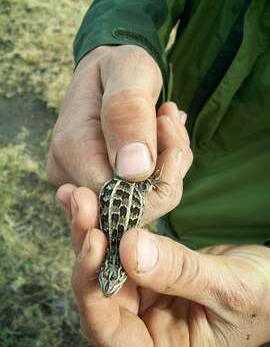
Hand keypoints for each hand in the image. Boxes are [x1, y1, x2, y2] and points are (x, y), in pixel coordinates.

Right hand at [47, 44, 163, 191]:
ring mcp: (81, 182)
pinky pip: (140, 194)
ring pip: (140, 203)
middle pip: (131, 207)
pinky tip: (160, 136)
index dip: (158, 180)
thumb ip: (128, 115)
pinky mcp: (97, 183)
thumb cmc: (118, 67)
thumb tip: (133, 171)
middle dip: (165, 170)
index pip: (118, 200)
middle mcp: (69, 174)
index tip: (168, 126)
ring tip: (165, 122)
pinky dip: (161, 169)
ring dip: (166, 166)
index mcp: (72, 149)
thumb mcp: (129, 71)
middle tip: (169, 121)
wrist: (107, 72)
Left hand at [59, 191, 269, 346]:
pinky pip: (121, 246)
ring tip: (81, 195)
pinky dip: (108, 222)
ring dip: (91, 228)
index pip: (110, 330)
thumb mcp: (228, 288)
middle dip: (86, 246)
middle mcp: (142, 325)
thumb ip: (181, 272)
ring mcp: (142, 296)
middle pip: (98, 291)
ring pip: (104, 264)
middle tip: (82, 203)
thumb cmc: (262, 298)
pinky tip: (98, 198)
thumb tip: (130, 247)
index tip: (94, 241)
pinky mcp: (146, 269)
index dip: (92, 289)